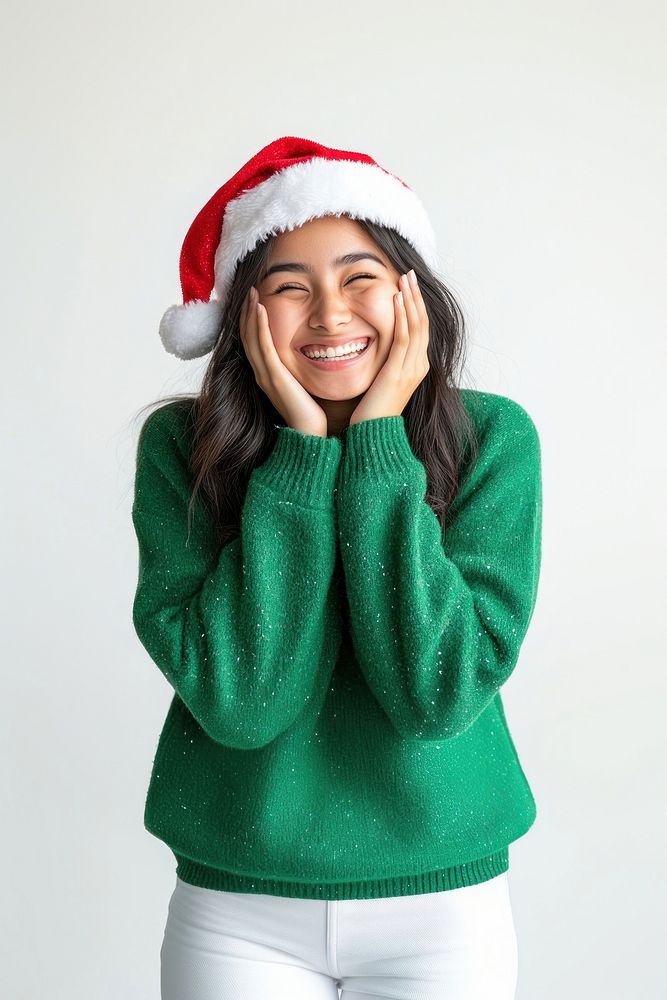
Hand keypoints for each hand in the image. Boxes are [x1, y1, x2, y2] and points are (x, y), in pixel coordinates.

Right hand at [240, 287, 328, 437]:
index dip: (251, 319)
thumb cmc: (312, 414)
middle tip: (250, 287)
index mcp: (267, 374)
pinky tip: (259, 308)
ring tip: (252, 291)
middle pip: (246, 335)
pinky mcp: (273, 377)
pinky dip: (259, 326)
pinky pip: (263, 346)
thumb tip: (311, 354)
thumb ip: (299, 370)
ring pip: (250, 337)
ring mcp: (265, 375)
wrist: (311, 436)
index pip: (253, 340)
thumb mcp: (302, 384)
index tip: (256, 298)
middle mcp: (262, 373)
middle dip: (247, 310)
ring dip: (250, 312)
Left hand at [348, 269, 429, 425]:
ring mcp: (411, 369)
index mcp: (416, 368)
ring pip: (417, 326)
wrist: (371, 437)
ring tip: (405, 278)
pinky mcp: (399, 372)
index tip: (407, 286)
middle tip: (409, 274)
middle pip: (423, 323)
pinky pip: (404, 338)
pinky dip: (402, 316)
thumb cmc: (370, 413)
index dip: (416, 306)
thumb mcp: (379, 382)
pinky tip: (396, 299)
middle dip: (416, 296)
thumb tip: (375, 349)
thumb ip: (383, 364)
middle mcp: (419, 366)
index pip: (420, 329)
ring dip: (411, 300)